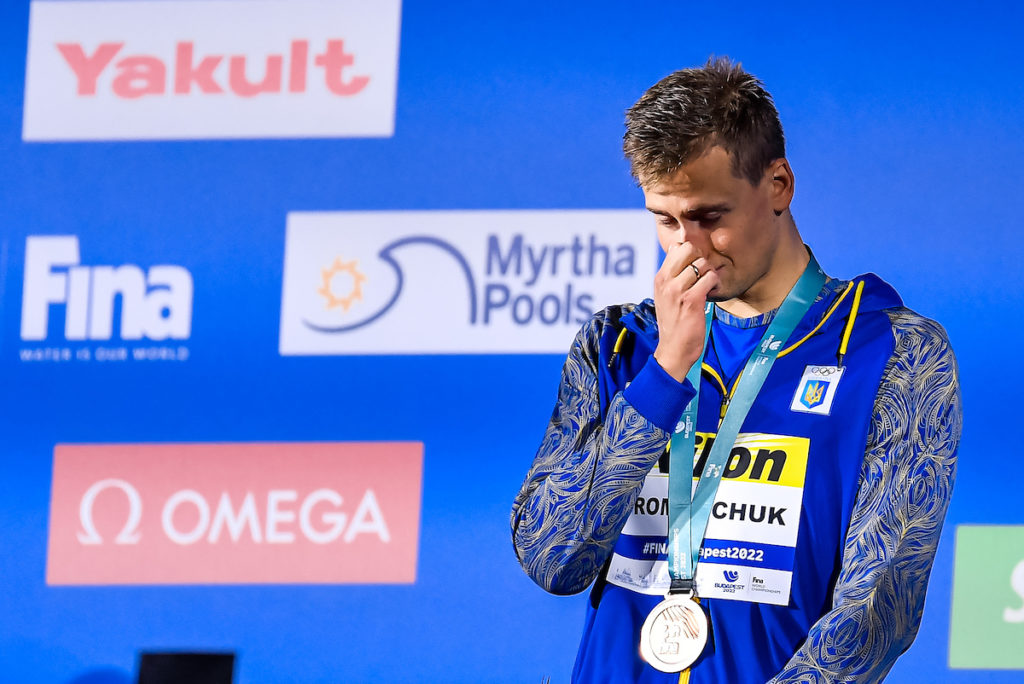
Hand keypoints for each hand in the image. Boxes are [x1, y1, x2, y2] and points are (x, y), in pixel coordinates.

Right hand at [652, 242, 718, 381]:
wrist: (673, 349)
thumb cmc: (673, 323)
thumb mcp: (665, 296)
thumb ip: (672, 276)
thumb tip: (678, 252)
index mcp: (660, 279)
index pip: (676, 248)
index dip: (691, 253)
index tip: (695, 267)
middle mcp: (666, 282)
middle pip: (689, 249)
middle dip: (702, 258)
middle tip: (704, 275)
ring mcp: (677, 291)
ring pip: (703, 263)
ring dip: (710, 273)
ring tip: (708, 286)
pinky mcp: (692, 300)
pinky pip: (710, 278)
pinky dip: (715, 283)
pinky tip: (712, 293)